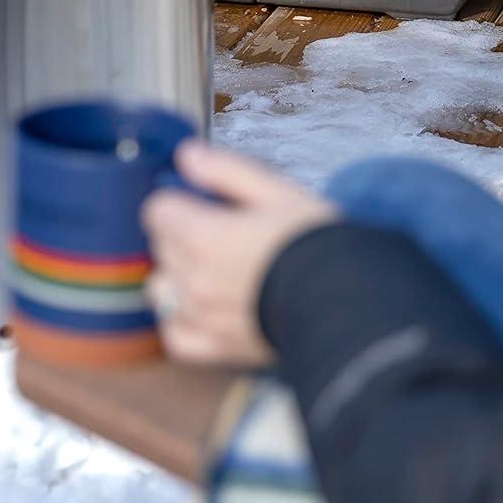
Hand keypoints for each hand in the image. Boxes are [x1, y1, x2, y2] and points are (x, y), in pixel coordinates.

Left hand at [142, 140, 337, 366]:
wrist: (344, 300)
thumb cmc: (313, 241)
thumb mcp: (275, 191)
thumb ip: (225, 171)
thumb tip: (186, 155)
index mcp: (202, 235)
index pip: (158, 209)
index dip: (179, 198)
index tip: (202, 200)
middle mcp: (192, 278)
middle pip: (160, 246)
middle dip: (181, 231)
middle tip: (221, 228)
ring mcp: (201, 317)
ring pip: (162, 289)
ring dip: (178, 274)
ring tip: (212, 267)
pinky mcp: (215, 347)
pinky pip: (176, 334)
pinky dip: (181, 319)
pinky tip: (202, 307)